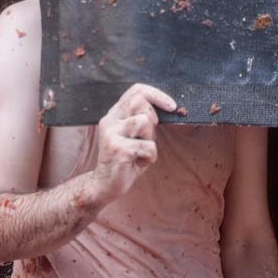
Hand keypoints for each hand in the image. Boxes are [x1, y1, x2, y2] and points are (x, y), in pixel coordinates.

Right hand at [87, 82, 176, 205]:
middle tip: (147, 137)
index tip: (172, 106)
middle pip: (139, 101)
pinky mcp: (117, 149)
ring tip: (141, 151)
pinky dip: (150, 157)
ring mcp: (111, 134)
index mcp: (115, 115)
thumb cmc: (125, 161)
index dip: (157, 95)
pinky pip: (148, 146)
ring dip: (150, 139)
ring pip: (144, 121)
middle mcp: (110, 120)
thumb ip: (144, 121)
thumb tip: (169, 107)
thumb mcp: (135, 137)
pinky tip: (138, 163)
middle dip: (152, 118)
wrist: (104, 186)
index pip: (135, 91)